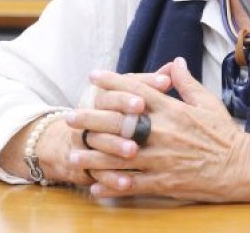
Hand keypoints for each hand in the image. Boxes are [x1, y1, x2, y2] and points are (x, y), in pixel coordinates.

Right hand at [24, 71, 171, 186]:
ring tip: (132, 150)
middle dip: (122, 116)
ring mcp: (87, 140)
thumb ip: (150, 82)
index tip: (158, 86)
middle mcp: (92, 114)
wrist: (75, 139)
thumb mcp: (129, 93)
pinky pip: (97, 172)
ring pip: (99, 142)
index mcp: (103, 94)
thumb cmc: (113, 112)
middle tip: (140, 115)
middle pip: (105, 113)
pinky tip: (124, 183)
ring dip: (114, 145)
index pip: (117, 88)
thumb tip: (174, 66)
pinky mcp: (86, 165)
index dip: (134, 88)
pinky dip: (110, 178)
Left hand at [72, 57, 249, 201]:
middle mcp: (161, 132)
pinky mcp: (164, 182)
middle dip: (91, 118)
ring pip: (118, 156)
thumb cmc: (224, 134)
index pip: (136, 90)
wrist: (240, 166)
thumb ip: (187, 83)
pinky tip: (95, 186)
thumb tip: (175, 62)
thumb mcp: (207, 102)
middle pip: (118, 122)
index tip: (94, 76)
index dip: (112, 81)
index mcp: (172, 110)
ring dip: (93, 156)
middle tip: (70, 117)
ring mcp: (161, 159)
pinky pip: (132, 185)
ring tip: (74, 154)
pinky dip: (111, 186)